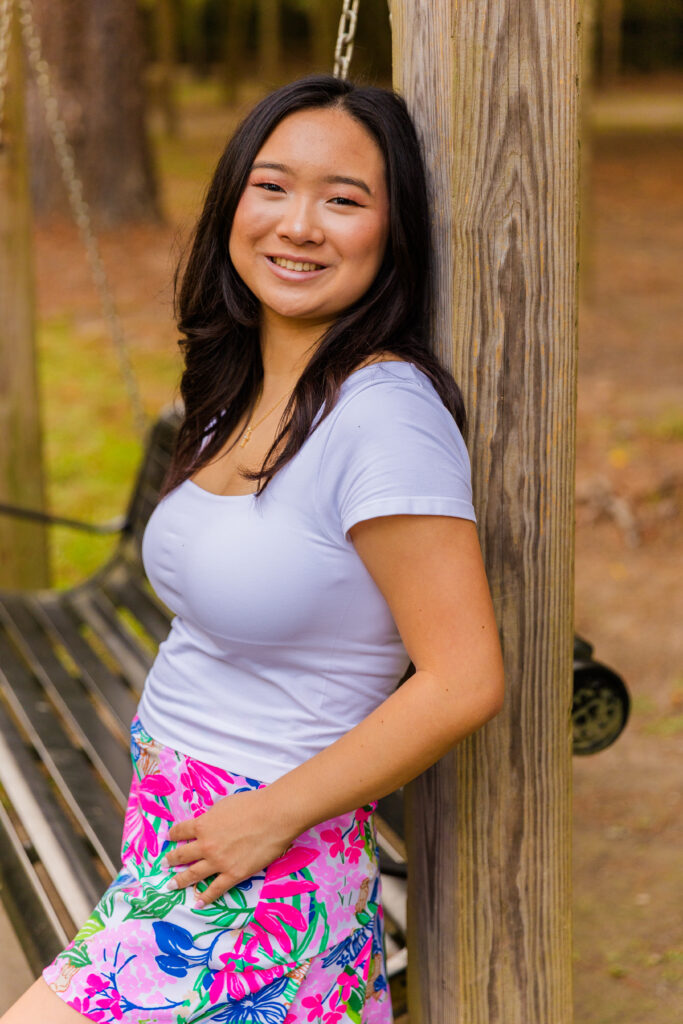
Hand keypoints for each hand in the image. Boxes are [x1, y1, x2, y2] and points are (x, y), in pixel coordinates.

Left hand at [164, 787, 295, 905]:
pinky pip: (215, 889)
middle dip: (171, 860)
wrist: (274, 816)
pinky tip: (198, 902)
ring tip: (171, 885)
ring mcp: (218, 862)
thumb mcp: (225, 805)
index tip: (169, 837)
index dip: (174, 834)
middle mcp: (206, 845)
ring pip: (193, 874)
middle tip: (164, 864)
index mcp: (203, 825)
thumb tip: (210, 822)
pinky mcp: (233, 874)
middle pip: (182, 855)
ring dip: (180, 880)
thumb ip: (213, 817)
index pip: (181, 831)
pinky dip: (205, 897)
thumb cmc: (252, 804)